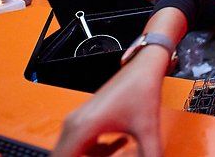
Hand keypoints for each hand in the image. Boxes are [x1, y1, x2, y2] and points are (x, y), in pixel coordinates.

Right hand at [52, 46, 167, 156]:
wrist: (144, 66)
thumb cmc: (142, 88)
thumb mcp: (148, 129)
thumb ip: (150, 154)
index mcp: (83, 127)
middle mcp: (75, 123)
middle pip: (64, 155)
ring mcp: (78, 119)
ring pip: (74, 151)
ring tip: (117, 153)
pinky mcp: (84, 117)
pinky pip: (81, 143)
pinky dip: (96, 149)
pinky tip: (117, 143)